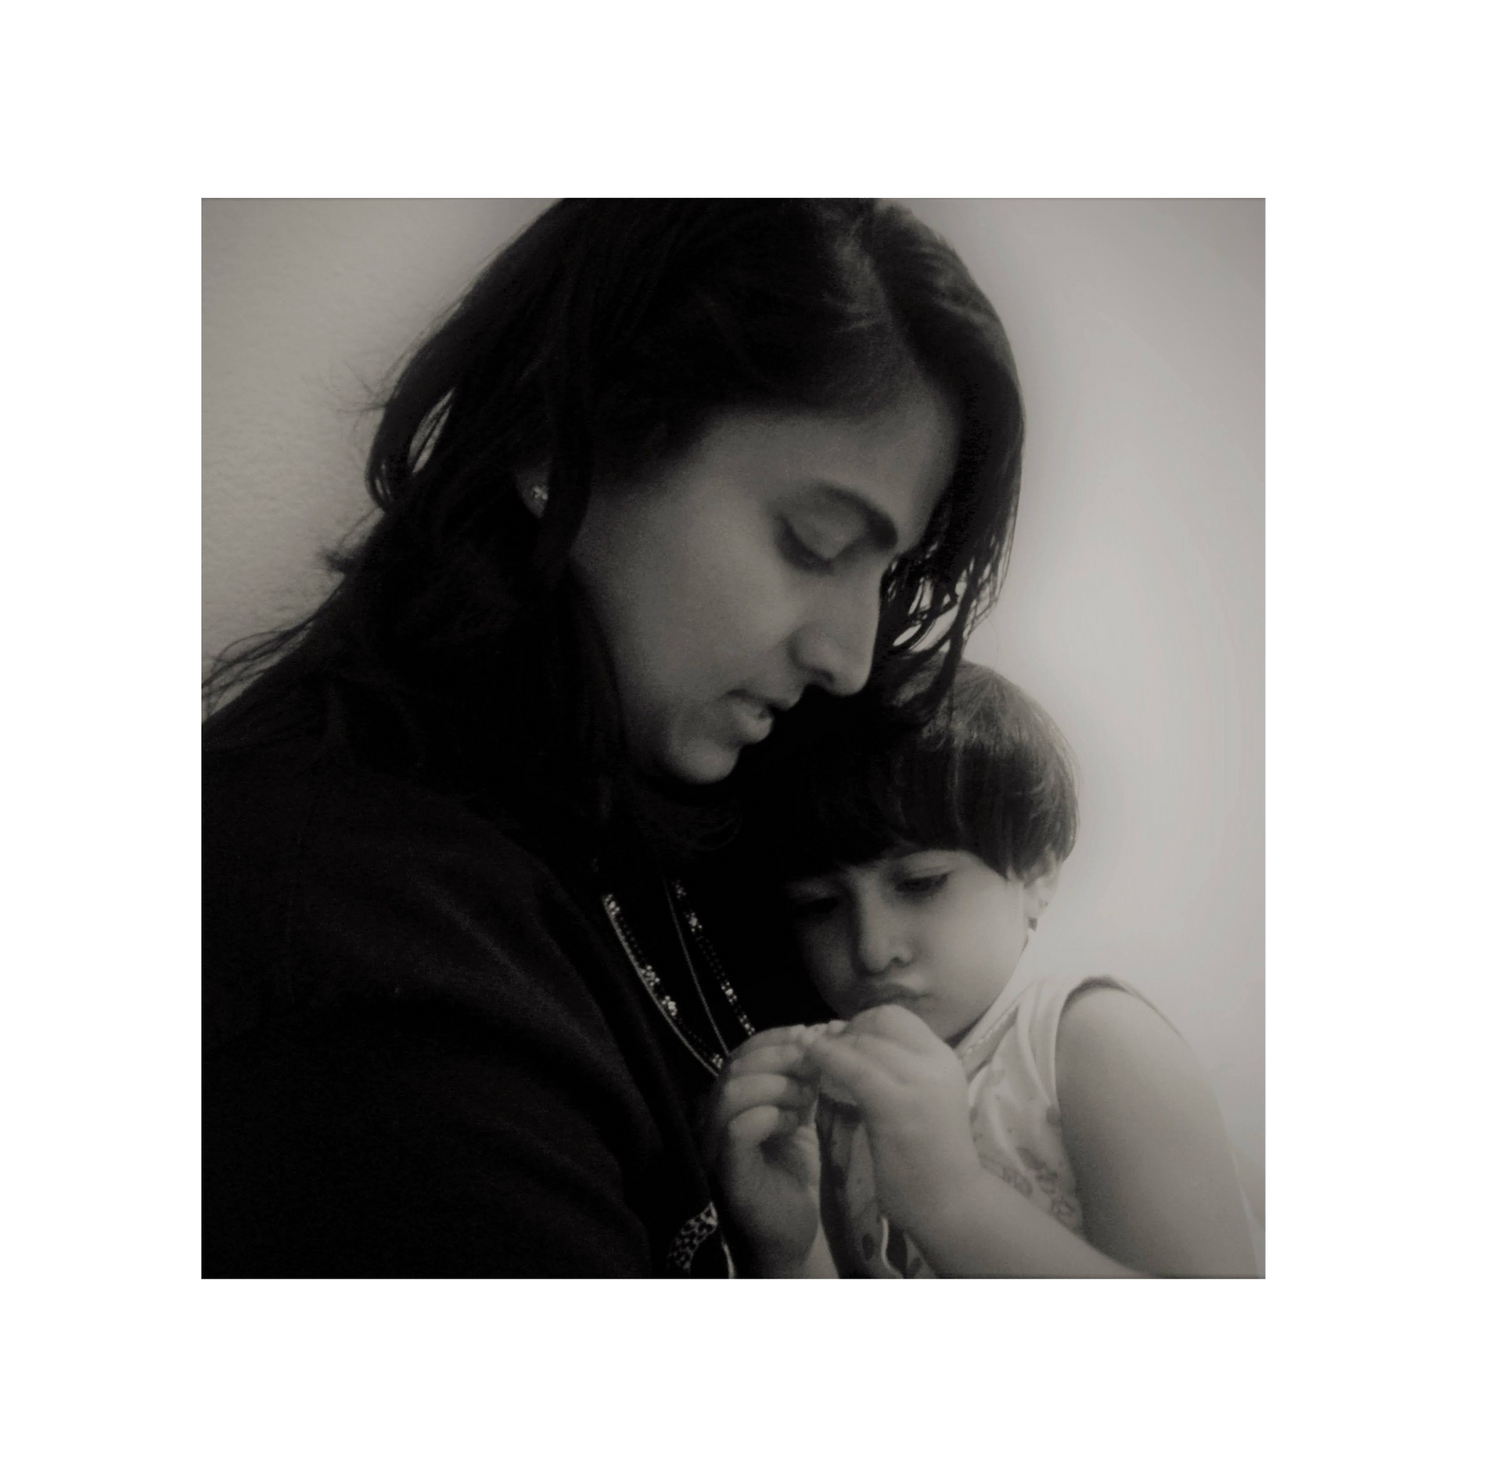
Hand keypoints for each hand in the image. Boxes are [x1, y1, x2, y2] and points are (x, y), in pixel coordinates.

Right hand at [705, 1026, 822, 1276]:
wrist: (792, 1229)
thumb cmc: (792, 1170)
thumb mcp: (799, 1112)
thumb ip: (799, 1078)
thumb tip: (818, 1034)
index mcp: (730, 1097)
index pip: (742, 1051)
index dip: (776, 1037)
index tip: (811, 1035)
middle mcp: (713, 1115)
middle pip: (737, 1065)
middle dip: (783, 1058)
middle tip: (814, 1069)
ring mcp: (715, 1143)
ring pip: (734, 1091)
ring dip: (778, 1086)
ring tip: (805, 1102)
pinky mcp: (727, 1170)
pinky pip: (739, 1129)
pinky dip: (770, 1115)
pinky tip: (794, 1124)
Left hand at [804, 1005, 982, 1240]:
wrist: (951, 1201)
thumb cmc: (930, 1156)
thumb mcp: (922, 1098)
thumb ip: (896, 1069)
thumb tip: (848, 1038)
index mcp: (943, 1058)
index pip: (897, 1017)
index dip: (863, 1022)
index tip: (844, 1040)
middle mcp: (936, 1062)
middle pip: (880, 1021)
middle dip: (847, 1030)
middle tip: (824, 1048)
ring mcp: (919, 1082)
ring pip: (864, 1041)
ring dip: (832, 1043)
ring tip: (812, 1055)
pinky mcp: (896, 1105)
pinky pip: (853, 1068)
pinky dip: (827, 1057)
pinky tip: (810, 1059)